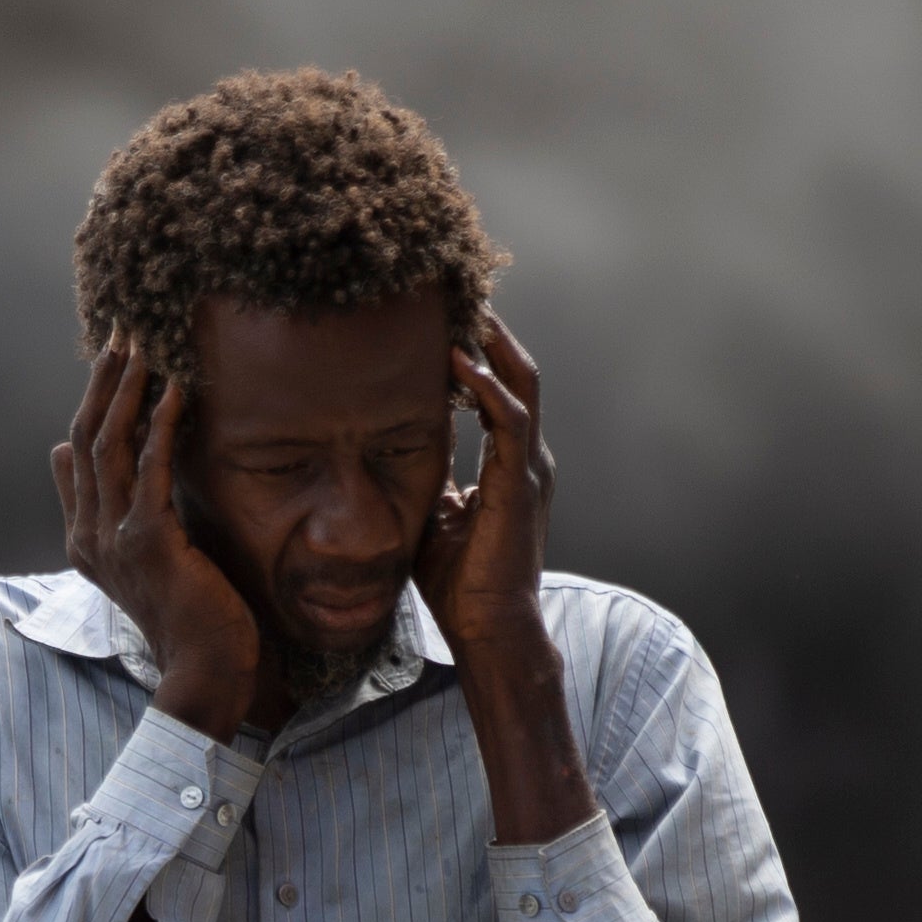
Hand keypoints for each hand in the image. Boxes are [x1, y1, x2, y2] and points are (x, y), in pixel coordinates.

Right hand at [52, 335, 265, 738]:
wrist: (204, 673)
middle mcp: (90, 534)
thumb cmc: (187, 617)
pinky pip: (151, 470)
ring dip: (125, 391)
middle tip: (123, 331)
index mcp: (85, 537)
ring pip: (109, 446)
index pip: (79, 453)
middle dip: (104, 382)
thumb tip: (60, 453)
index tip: (112, 356)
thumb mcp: (136, 556)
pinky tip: (175, 392)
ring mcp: (115, 538)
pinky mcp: (150, 542)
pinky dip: (160, 426)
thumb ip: (101, 509)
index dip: (94, 400)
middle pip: (87, 439)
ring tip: (143, 346)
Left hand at [413, 310, 555, 665]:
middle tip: (460, 293)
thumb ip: (426, 477)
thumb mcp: (434, 514)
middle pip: (518, 375)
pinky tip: (458, 360)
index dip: (478, 355)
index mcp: (509, 465)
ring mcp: (528, 468)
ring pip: (520, 384)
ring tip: (465, 308)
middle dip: (493, 333)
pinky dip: (485, 385)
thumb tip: (394, 450)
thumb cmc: (459, 582)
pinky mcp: (520, 482)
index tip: (447, 323)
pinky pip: (507, 418)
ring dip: (493, 345)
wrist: (488, 627)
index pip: (498, 393)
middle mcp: (525, 459)